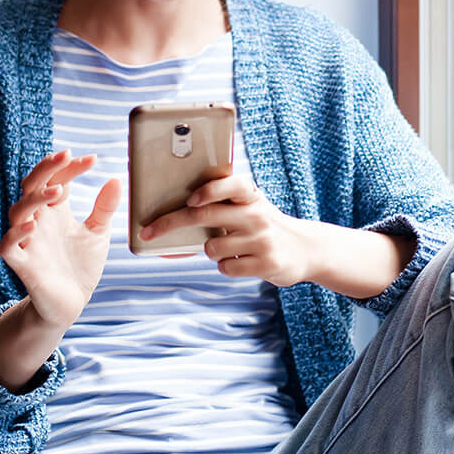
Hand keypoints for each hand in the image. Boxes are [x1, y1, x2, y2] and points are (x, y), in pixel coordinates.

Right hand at [0, 149, 120, 327]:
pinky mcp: (22, 264)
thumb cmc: (80, 265)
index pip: (57, 179)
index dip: (71, 167)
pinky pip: (8, 246)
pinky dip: (16, 234)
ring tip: (58, 192)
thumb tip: (115, 179)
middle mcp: (39, 221)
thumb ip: (104, 207)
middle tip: (65, 156)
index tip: (93, 159)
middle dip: (46, 169)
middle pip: (31, 185)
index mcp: (55, 211)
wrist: (72, 304)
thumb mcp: (98, 233)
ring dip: (35, 198)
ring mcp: (29, 241)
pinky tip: (33, 224)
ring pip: (17, 211)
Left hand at [138, 175, 313, 286]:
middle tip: (148, 231)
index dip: (209, 191)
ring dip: (211, 250)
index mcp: (250, 195)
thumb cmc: (264, 224)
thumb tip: (177, 206)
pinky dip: (225, 266)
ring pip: (211, 248)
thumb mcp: (250, 205)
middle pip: (205, 217)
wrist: (306, 249)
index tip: (190, 200)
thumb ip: (222, 201)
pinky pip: (225, 268)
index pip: (230, 185)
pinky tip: (241, 260)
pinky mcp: (266, 264)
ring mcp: (262, 240)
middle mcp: (257, 214)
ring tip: (230, 247)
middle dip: (170, 224)